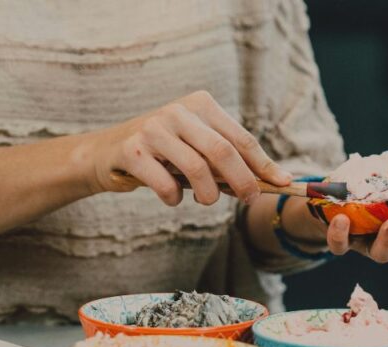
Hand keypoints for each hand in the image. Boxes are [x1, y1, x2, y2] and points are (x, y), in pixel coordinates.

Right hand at [83, 90, 291, 205]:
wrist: (105, 152)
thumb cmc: (161, 154)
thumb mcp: (194, 148)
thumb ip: (224, 161)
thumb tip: (266, 182)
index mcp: (200, 104)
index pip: (240, 138)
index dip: (263, 164)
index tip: (282, 184)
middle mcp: (177, 111)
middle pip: (223, 151)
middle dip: (242, 180)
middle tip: (248, 199)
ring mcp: (153, 129)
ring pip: (196, 168)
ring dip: (207, 194)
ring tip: (205, 201)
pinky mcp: (132, 150)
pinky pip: (165, 182)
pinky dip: (174, 198)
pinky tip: (172, 199)